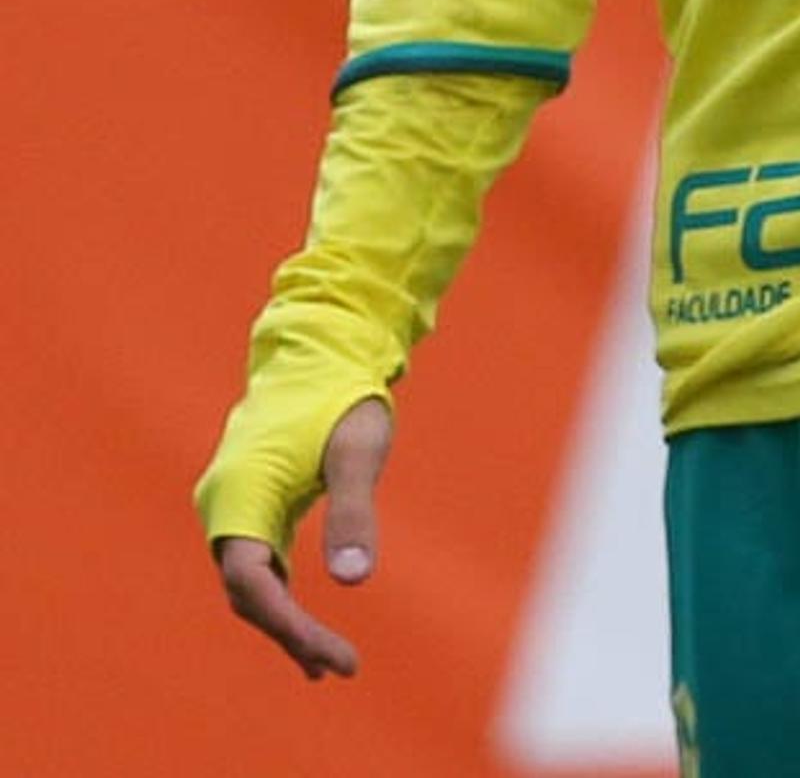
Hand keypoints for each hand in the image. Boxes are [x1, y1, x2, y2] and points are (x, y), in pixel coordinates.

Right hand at [214, 397, 392, 680]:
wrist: (322, 350)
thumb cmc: (342, 395)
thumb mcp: (358, 449)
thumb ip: (354, 511)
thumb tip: (353, 580)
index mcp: (241, 491)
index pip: (251, 583)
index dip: (287, 626)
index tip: (331, 655)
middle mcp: (225, 503)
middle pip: (248, 591)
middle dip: (291, 633)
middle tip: (343, 666)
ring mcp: (235, 505)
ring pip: (251, 582)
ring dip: (285, 623)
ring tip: (329, 665)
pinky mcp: (251, 505)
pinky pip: (259, 565)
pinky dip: (282, 598)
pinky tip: (307, 629)